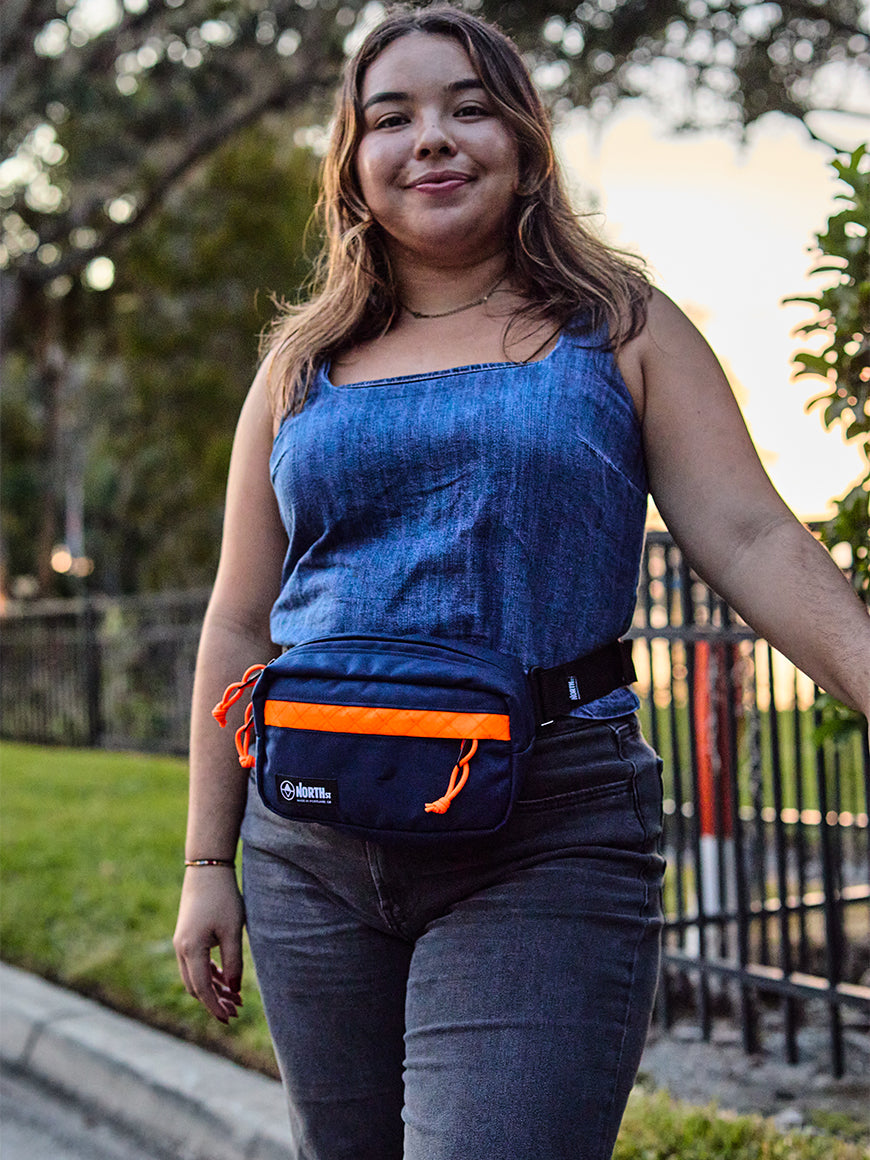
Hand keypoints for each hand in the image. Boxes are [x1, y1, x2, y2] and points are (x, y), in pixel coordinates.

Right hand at [174, 866, 244, 1023]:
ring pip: (195, 976)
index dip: (215, 1007)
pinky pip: (195, 963)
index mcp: (191, 950)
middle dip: (215, 1001)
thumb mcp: (233, 931)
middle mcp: (181, 949)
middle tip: (237, 1009)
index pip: (202, 989)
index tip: (230, 1019)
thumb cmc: (223, 898)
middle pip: (196, 987)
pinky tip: (225, 978)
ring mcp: (181, 943)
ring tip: (235, 997)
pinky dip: (209, 973)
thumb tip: (233, 990)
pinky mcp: (186, 936)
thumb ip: (233, 962)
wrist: (207, 869)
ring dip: (213, 988)